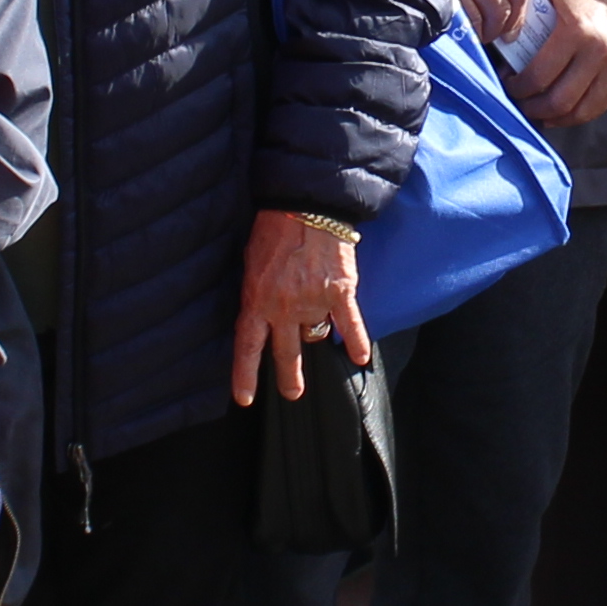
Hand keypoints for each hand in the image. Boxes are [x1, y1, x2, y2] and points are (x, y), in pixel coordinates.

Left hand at [230, 210, 375, 407]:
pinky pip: (350, 325)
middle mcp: (284, 309)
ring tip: (317, 334)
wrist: (304, 207)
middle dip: (289, 377)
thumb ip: (256, 293)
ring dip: (316, 333)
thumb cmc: (272, 230)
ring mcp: (313, 303)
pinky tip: (361, 357)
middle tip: (293, 392)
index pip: (248, 348)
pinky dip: (357, 341)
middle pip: (285, 353)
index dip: (245, 376)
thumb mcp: (251, 264)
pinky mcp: (340, 293)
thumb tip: (261, 312)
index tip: (245, 398)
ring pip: (316, 333)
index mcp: (257, 301)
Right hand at [450, 0, 542, 48]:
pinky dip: (472, 30)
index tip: (515, 26)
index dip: (521, 10)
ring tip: (482, 34)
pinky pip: (470, 17)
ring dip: (490, 30)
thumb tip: (513, 3)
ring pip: (493, 9)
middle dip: (508, 23)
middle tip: (501, 35)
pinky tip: (466, 31)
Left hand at [512, 0, 606, 129]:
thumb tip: (503, 66)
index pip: (538, 76)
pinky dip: (574, 115)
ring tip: (536, 110)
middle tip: (518, 101)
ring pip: (579, 112)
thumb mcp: (544, 1)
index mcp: (574, 30)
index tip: (507, 83)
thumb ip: (524, 31)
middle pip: (559, 101)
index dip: (517, 88)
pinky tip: (557, 111)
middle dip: (532, 108)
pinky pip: (596, 108)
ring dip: (552, 117)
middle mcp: (599, 51)